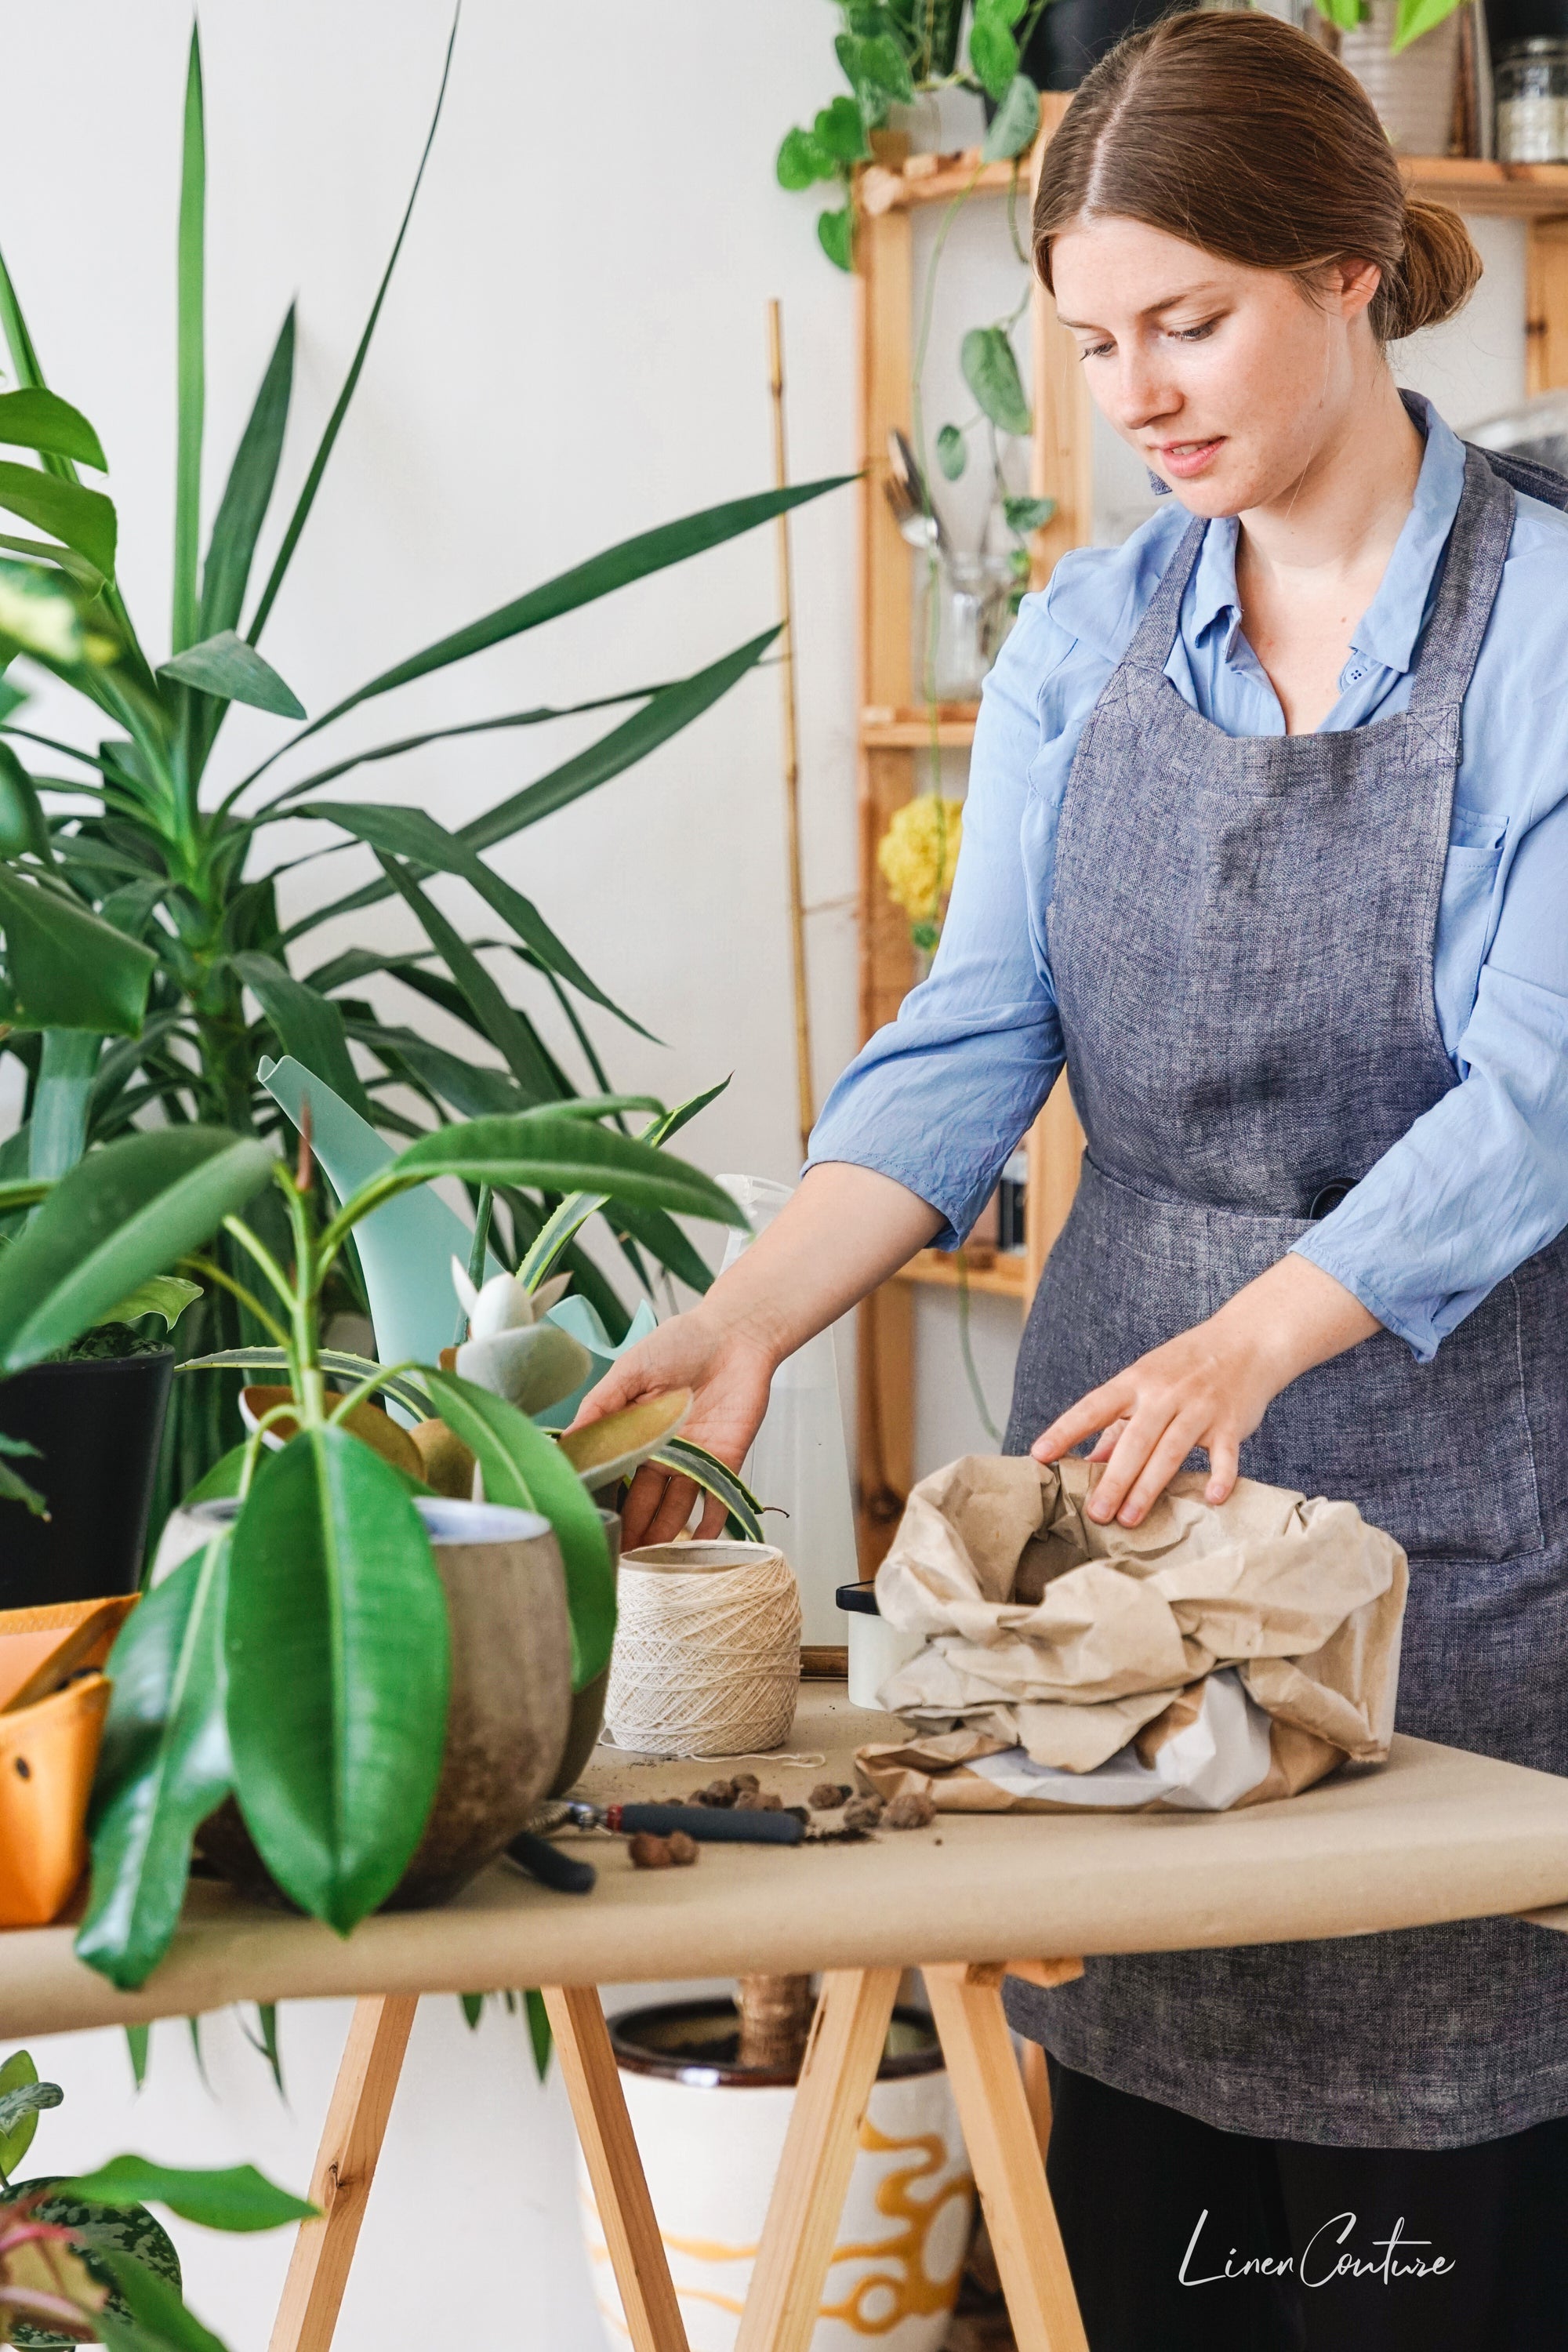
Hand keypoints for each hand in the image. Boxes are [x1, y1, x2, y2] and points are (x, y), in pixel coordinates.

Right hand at [569, 1306, 775, 1547]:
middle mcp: (663, 1453)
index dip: (603, 1500)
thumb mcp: (630, 1371)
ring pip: (674, 1508)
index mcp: (636, 1432)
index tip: (588, 1524)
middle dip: (630, 1529)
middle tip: (615, 1557)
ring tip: (645, 1560)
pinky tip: (694, 1548)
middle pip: (643, 1501)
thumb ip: (601, 1406)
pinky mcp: (726, 1461)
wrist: (735, 1332)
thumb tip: (566, 1441)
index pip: (615, 1475)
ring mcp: (695, 1460)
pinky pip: (716, 1501)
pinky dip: (709, 1527)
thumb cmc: (681, 1343)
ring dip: (662, 1536)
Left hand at [1030, 1254, 1379, 1527]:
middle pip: (1133, 1440)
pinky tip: (1210, 1499)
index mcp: (1135, 1381)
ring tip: (1129, 1518)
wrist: (1247, 1339)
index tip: (1039, 1455)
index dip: (1065, 1431)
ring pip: (1170, 1451)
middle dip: (1113, 1479)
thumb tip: (1088, 1463)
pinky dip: (1220, 1477)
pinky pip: (1225, 1455)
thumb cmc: (1186, 1365)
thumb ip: (1117, 1424)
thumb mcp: (1146, 1381)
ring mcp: (1199, 1407)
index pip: (1093, 1407)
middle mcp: (1164, 1393)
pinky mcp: (1231, 1422)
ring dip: (1149, 1487)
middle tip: (1096, 1513)